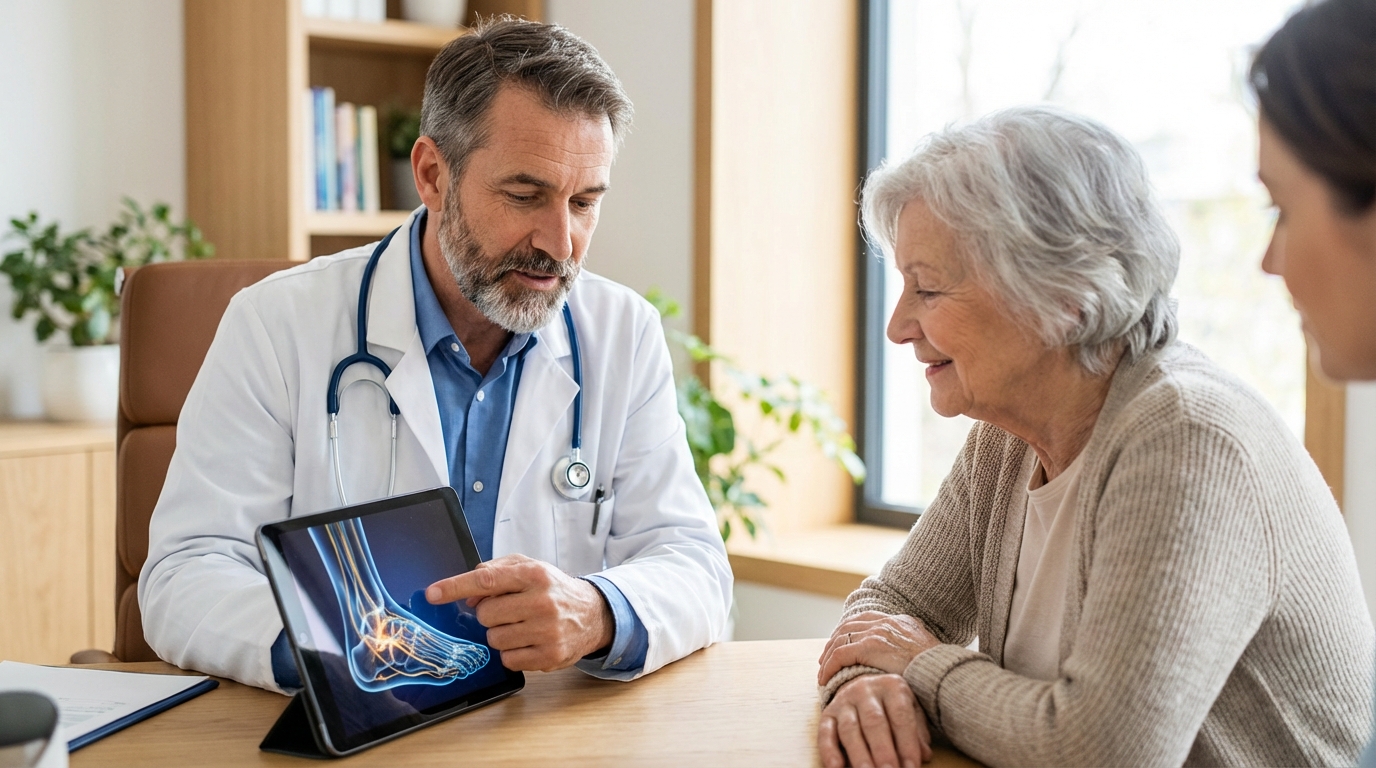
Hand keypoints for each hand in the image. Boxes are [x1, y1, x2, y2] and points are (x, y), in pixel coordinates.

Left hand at [425, 554, 613, 671]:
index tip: (433, 593)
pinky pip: (508, 659)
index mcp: (535, 575)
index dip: (455, 587)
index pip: (486, 580)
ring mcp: (547, 631)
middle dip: (490, 614)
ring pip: (494, 639)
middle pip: (485, 614)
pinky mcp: (550, 656)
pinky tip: (529, 641)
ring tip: (522, 626)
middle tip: (509, 610)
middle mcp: (542, 601)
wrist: (593, 614)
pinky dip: (513, 652)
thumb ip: (496, 572)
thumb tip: (469, 594)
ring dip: (501, 634)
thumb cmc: (553, 590)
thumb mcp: (529, 568)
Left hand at [818, 612, 939, 684]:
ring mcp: (877, 632)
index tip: (841, 645)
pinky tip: (824, 678)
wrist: (942, 672)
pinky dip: (829, 666)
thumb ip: (912, 652)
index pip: (866, 619)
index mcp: (901, 621)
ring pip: (840, 640)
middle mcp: (887, 622)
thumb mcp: (927, 654)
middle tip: (826, 659)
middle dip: (834, 642)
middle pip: (849, 626)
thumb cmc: (938, 671)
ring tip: (823, 672)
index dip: (850, 632)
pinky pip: (839, 655)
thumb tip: (905, 664)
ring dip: (828, 656)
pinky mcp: (869, 646)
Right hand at [819, 674, 930, 767]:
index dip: (907, 744)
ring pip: (850, 729)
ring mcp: (844, 701)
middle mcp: (865, 690)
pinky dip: (829, 751)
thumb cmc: (892, 704)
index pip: (901, 716)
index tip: (911, 767)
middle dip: (882, 751)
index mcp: (891, 686)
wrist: (862, 684)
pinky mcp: (827, 713)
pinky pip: (825, 733)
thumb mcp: (910, 709)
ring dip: (859, 755)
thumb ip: (918, 731)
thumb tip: (924, 755)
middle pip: (874, 722)